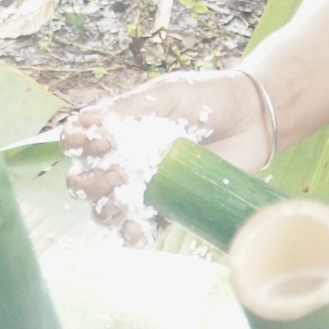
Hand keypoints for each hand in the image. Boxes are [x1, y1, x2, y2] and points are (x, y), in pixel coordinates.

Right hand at [62, 71, 272, 238]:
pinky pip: (141, 228)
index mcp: (117, 129)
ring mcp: (145, 186)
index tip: (95, 141)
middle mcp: (124, 160)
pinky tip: (138, 229)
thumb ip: (128, 108)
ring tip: (123, 203)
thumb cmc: (208, 97)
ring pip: (107, 210)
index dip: (76, 145)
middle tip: (115, 174)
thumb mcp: (166, 94)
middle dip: (89, 183)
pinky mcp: (168, 207)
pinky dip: (133, 233)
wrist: (253, 119)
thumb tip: (85, 120)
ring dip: (106, 211)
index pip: (78, 142)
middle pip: (85, 182)